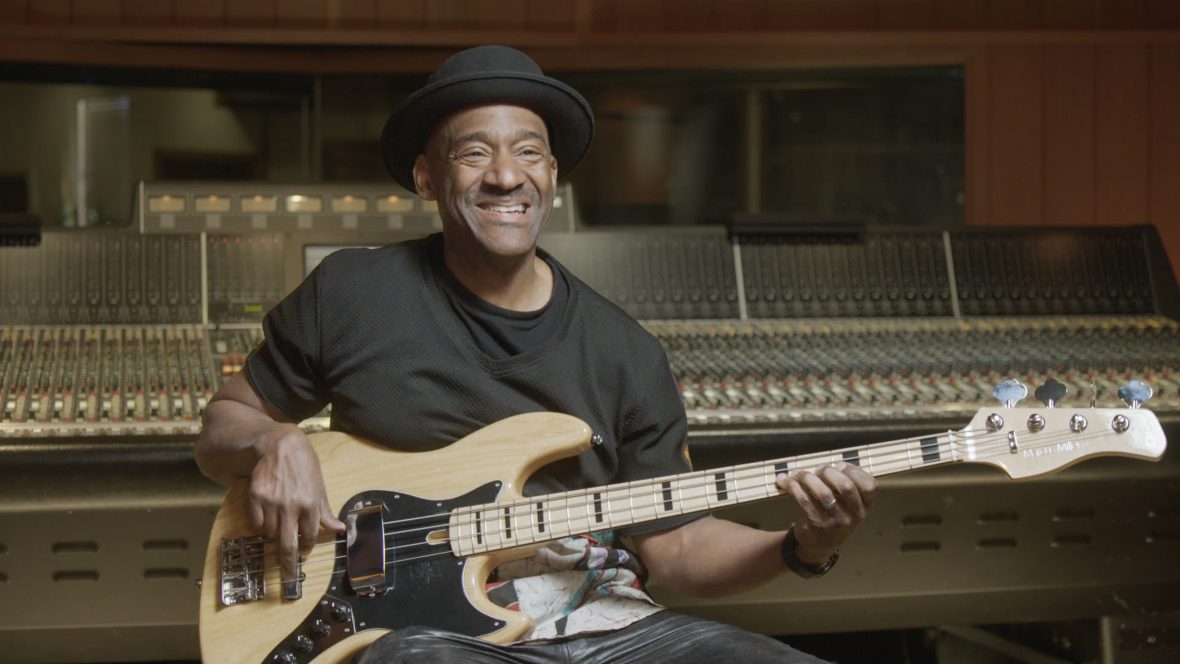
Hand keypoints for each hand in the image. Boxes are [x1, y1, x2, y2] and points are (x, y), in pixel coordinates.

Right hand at [248, 425, 345, 581]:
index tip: (304, 554)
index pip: (310, 536)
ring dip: (274, 538)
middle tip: (288, 578)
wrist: (279, 445)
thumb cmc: (303, 465)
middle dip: (288, 566)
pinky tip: (266, 519)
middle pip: (288, 545)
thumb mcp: (319, 486)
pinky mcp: (255, 498)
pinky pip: (256, 524)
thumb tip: (340, 529)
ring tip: (278, 528)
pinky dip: (260, 527)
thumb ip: (326, 511)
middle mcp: (291, 506)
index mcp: (311, 504)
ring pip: (270, 535)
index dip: (307, 547)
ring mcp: (272, 503)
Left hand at [776, 461, 875, 564]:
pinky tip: (787, 482)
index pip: (868, 485)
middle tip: (819, 471)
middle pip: (846, 486)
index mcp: (864, 507)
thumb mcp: (847, 505)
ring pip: (823, 493)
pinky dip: (793, 487)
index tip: (840, 465)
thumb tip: (837, 465)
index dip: (854, 470)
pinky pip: (804, 500)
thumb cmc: (833, 516)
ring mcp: (835, 522)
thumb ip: (845, 485)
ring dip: (808, 478)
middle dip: (829, 472)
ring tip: (800, 475)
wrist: (819, 546)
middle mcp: (853, 515)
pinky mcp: (816, 524)